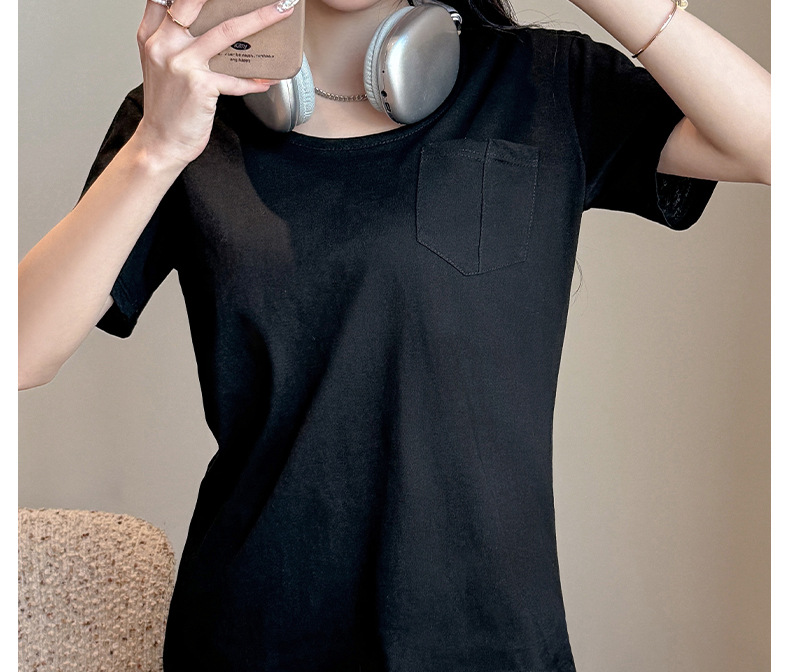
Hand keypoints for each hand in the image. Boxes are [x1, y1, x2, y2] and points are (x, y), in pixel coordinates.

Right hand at [133, 0, 296, 167]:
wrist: (161, 141)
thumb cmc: (167, 106)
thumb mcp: (160, 64)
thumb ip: (175, 40)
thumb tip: (211, 24)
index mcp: (152, 35)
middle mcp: (163, 45)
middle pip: (196, 2)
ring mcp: (181, 64)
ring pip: (227, 31)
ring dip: (259, 19)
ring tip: (280, 12)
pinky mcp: (200, 86)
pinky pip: (237, 78)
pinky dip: (256, 80)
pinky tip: (268, 79)